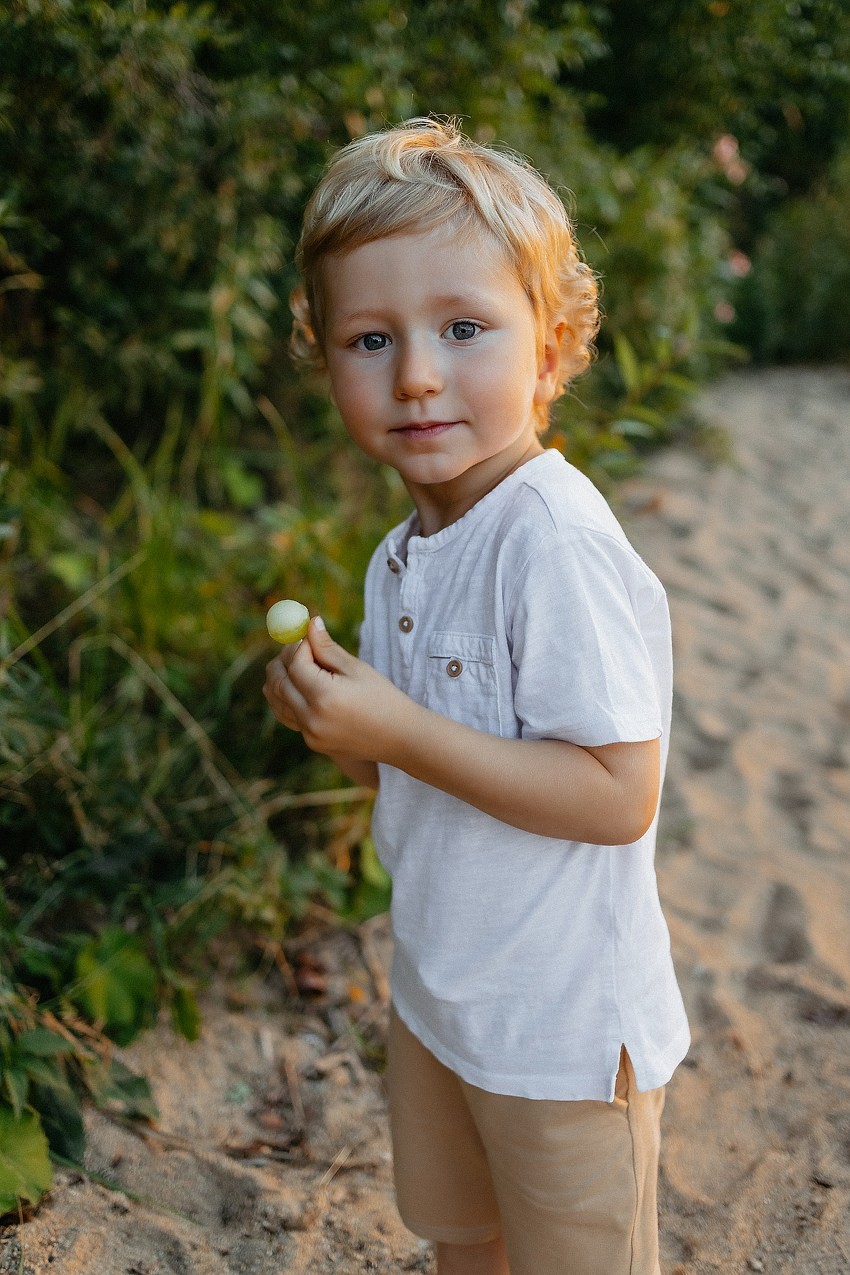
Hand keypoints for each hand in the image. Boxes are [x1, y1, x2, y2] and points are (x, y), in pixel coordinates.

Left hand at [263, 617, 405, 760]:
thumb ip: (327, 647)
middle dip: (283, 660)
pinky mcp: (312, 743)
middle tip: (296, 647)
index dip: (299, 646)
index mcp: (325, 697)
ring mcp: (310, 734)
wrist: (401, 737)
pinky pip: (289, 716)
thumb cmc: (384, 698)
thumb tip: (309, 623)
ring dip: (280, 679)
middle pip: (278, 683)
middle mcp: (312, 719)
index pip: (296, 664)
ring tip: (297, 664)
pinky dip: (287, 699)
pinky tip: (300, 687)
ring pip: (277, 701)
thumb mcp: (357, 669)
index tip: (307, 636)